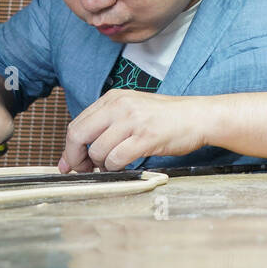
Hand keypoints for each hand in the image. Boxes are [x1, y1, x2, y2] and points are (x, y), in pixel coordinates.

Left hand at [59, 90, 213, 172]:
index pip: (77, 124)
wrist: (198, 117)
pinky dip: (116, 168)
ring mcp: (133, 121)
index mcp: (114, 98)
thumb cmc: (166, 117)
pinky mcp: (146, 137)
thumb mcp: (133, 109)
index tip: (68, 163)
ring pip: (97, 151)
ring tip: (114, 165)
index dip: (69, 148)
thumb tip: (80, 149)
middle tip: (83, 170)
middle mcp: (120, 106)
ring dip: (102, 165)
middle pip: (78, 136)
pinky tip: (124, 166)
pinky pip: (116, 159)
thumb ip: (107, 122)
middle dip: (76, 158)